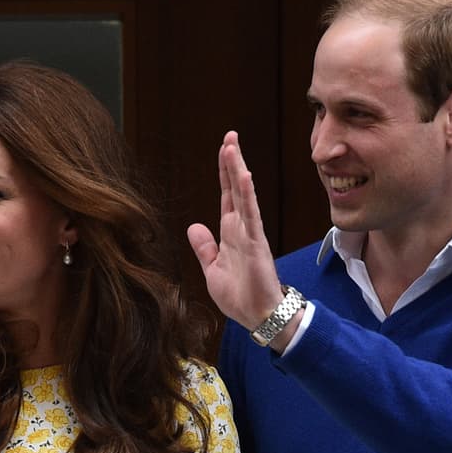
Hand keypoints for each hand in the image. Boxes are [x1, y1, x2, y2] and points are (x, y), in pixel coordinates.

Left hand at [187, 131, 287, 330]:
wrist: (257, 316)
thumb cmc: (240, 296)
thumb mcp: (212, 269)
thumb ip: (204, 248)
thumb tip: (194, 226)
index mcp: (230, 234)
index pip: (226, 197)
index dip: (224, 173)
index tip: (224, 150)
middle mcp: (242, 228)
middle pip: (235, 188)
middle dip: (232, 162)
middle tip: (230, 135)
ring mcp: (250, 233)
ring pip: (243, 195)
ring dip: (238, 170)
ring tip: (233, 146)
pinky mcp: (256, 243)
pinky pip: (251, 213)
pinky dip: (247, 194)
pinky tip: (244, 176)